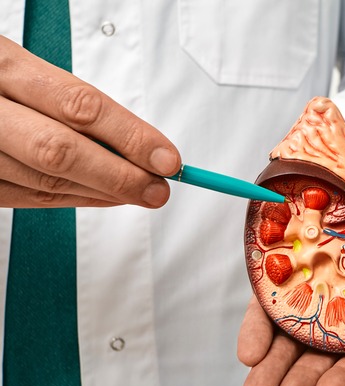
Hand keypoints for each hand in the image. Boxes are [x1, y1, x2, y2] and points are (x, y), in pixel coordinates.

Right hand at [0, 36, 180, 207]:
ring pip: (42, 181)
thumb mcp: (20, 68)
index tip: (166, 158)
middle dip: (118, 176)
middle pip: (59, 151)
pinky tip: (100, 196)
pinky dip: (70, 200)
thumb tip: (136, 141)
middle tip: (157, 188)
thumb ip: (71, 102)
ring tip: (138, 193)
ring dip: (100, 193)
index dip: (130, 136)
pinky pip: (24, 198)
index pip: (79, 106)